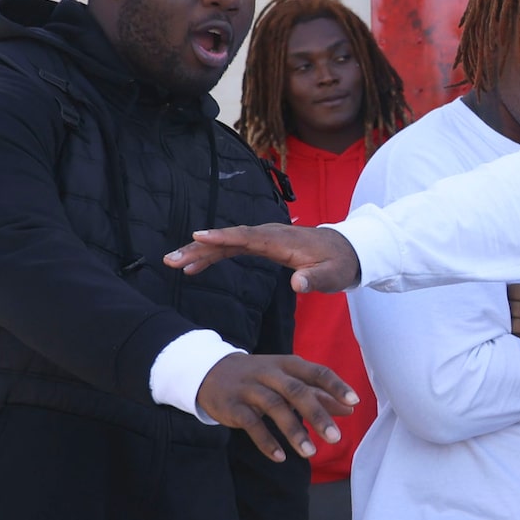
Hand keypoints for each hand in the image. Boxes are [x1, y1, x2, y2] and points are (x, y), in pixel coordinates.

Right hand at [164, 224, 362, 293]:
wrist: (347, 251)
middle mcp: (267, 234)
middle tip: (172, 258)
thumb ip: (315, 280)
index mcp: (281, 240)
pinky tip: (194, 265)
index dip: (223, 237)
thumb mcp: (332, 276)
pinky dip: (212, 254)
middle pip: (228, 239)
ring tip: (174, 262)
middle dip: (199, 247)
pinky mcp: (260, 245)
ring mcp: (262, 238)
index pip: (247, 237)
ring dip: (199, 252)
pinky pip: (231, 247)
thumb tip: (298, 284)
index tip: (198, 236)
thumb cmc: (339, 263)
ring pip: (225, 243)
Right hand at [197, 353, 357, 463]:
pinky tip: (280, 457)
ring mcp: (249, 388)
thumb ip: (318, 393)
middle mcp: (269, 373)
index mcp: (288, 365)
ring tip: (310, 453)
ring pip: (274, 407)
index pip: (316, 372)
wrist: (210, 371)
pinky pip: (251, 423)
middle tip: (335, 438)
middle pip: (296, 391)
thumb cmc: (260, 378)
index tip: (354, 402)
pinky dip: (266, 441)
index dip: (335, 386)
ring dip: (293, 431)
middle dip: (317, 415)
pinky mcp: (232, 405)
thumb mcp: (288, 380)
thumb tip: (350, 408)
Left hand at [506, 284, 519, 362]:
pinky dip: (516, 335)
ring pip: (510, 324)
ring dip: (506, 323)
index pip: (512, 290)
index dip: (504, 293)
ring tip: (503, 322)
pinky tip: (515, 333)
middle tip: (496, 309)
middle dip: (500, 308)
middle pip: (507, 307)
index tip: (501, 296)